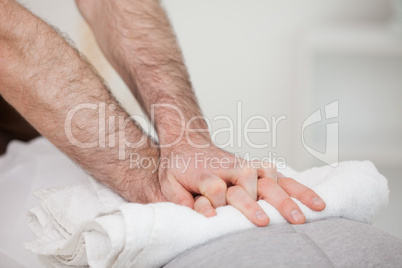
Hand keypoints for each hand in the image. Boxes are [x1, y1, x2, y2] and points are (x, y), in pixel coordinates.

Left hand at [158, 134, 324, 225]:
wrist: (189, 143)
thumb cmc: (179, 167)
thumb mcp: (169, 183)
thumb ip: (182, 199)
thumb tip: (207, 216)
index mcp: (205, 172)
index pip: (213, 186)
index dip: (213, 202)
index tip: (215, 216)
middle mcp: (230, 168)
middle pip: (247, 181)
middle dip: (255, 202)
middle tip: (265, 223)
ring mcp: (247, 167)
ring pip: (270, 179)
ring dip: (287, 197)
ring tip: (303, 216)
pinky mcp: (259, 169)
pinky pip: (283, 178)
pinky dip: (300, 189)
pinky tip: (316, 202)